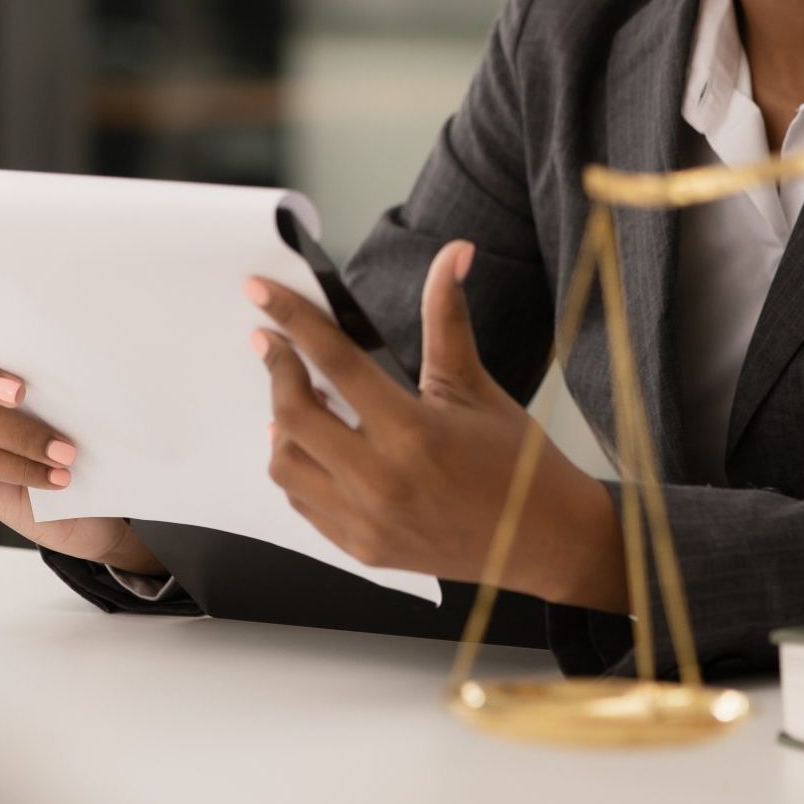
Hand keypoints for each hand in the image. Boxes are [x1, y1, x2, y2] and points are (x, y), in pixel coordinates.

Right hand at [0, 337, 165, 574]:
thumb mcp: (79, 407)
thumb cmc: (83, 444)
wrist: (86, 506)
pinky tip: (57, 477)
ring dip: (22, 435)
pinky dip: (22, 468)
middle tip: (21, 393)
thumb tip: (84, 357)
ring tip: (66, 453)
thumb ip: (64, 379)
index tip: (15, 358)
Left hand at [247, 241, 616, 604]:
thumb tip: (454, 254)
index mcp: (412, 431)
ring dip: (281, 425)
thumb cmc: (515, 463)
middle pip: (294, 414)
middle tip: (275, 345)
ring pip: (285, 464)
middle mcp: (381, 480)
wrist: (545, 541)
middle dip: (277, 369)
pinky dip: (298, 468)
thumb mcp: (475, 386)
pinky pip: (302, 504)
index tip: (259, 293)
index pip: (334, 361)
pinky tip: (311, 445)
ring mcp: (367, 521)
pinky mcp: (361, 548)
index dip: (292, 319)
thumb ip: (447, 317)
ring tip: (299, 399)